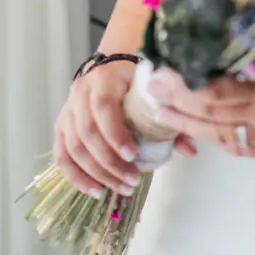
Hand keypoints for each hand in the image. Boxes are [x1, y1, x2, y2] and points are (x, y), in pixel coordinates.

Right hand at [54, 60, 196, 196]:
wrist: (112, 64)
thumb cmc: (135, 79)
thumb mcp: (151, 90)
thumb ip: (168, 119)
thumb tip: (192, 150)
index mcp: (104, 80)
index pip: (104, 108)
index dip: (115, 133)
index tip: (132, 155)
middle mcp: (80, 94)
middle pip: (87, 133)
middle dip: (110, 162)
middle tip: (133, 181)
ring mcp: (68, 111)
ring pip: (73, 148)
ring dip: (97, 174)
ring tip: (122, 188)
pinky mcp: (61, 127)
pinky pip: (61, 156)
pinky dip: (76, 177)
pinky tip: (95, 190)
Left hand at [148, 69, 254, 157]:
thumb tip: (214, 41)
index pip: (216, 91)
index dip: (186, 84)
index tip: (164, 70)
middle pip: (211, 114)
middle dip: (178, 103)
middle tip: (152, 88)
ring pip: (219, 134)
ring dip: (188, 123)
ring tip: (163, 111)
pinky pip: (236, 146)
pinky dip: (212, 135)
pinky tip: (195, 126)